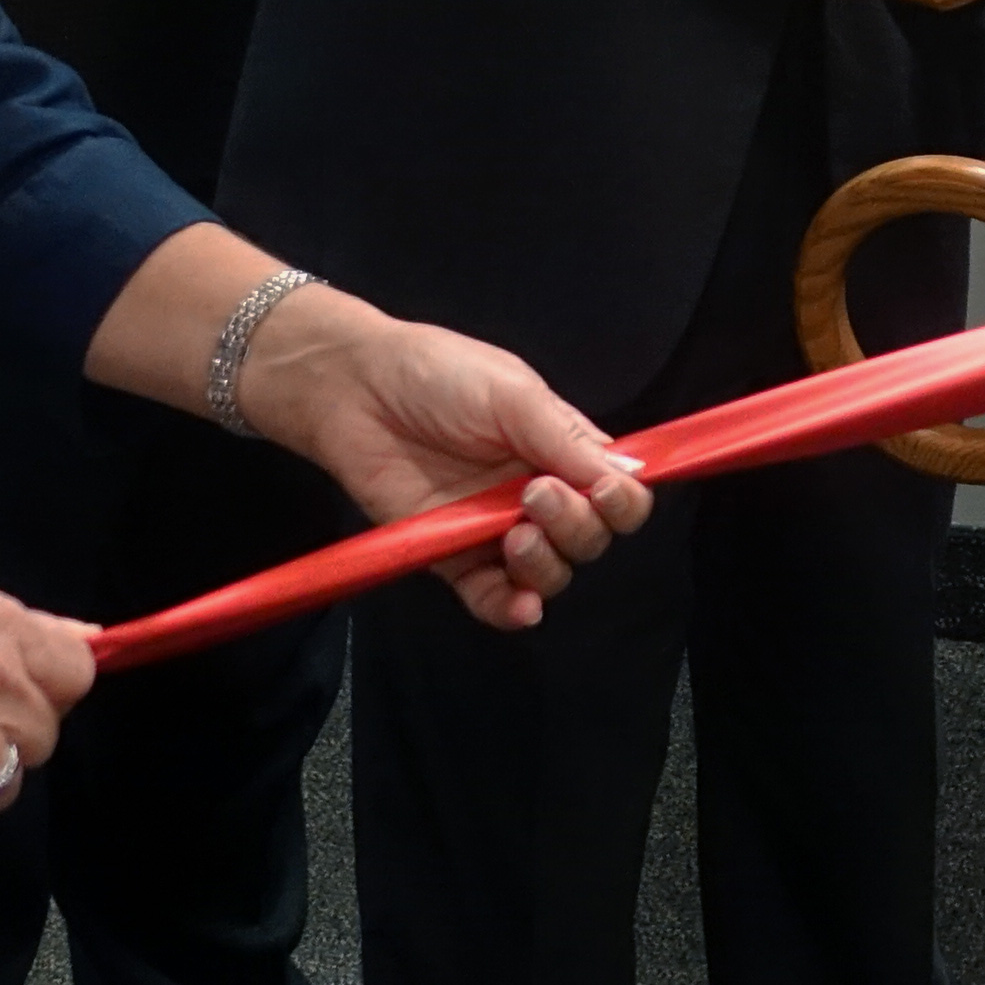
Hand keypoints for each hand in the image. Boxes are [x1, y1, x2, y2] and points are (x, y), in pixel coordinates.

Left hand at [231, 292, 655, 627]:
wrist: (355, 391)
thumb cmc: (437, 375)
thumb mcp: (511, 391)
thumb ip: (566, 439)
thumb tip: (629, 477)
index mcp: (562, 450)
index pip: (617, 492)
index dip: (623, 502)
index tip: (605, 492)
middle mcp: (538, 495)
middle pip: (590, 538)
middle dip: (577, 526)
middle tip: (535, 494)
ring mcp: (496, 531)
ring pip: (551, 572)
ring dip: (548, 564)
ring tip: (515, 535)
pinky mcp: (454, 559)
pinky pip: (495, 599)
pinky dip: (514, 609)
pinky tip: (520, 604)